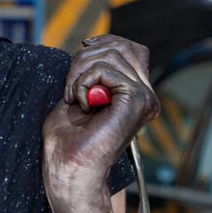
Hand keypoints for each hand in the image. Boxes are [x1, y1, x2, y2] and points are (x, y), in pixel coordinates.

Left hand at [42, 35, 159, 207]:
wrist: (70, 170)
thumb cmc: (67, 142)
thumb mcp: (76, 95)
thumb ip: (90, 72)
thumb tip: (92, 46)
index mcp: (133, 95)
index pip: (130, 49)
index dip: (104, 43)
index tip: (81, 53)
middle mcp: (144, 95)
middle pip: (121, 47)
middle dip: (85, 58)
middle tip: (70, 87)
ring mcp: (144, 98)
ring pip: (112, 54)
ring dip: (79, 72)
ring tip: (74, 97)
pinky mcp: (138, 100)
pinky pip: (105, 69)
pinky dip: (82, 82)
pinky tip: (80, 104)